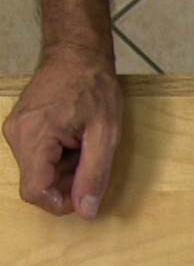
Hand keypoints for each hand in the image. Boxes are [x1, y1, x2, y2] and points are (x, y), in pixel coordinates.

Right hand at [3, 46, 122, 218]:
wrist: (78, 55)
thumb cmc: (94, 88)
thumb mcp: (105, 135)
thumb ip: (94, 175)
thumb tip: (86, 210)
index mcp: (35, 137)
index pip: (36, 192)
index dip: (62, 203)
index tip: (86, 193)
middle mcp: (17, 135)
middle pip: (38, 184)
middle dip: (68, 183)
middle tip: (92, 160)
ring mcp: (16, 131)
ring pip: (39, 172)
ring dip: (66, 170)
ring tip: (86, 146)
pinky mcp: (22, 128)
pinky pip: (38, 158)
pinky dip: (60, 158)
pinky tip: (76, 140)